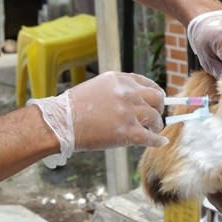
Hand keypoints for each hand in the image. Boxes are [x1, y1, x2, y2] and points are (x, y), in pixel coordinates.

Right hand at [28, 71, 167, 165]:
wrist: (61, 122)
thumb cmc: (75, 106)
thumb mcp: (99, 86)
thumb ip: (119, 89)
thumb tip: (136, 98)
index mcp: (120, 80)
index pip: (148, 84)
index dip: (155, 94)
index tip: (157, 100)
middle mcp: (127, 93)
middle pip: (156, 98)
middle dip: (159, 107)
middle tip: (156, 116)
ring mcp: (128, 112)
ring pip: (154, 118)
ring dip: (156, 125)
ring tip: (153, 130)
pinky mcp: (126, 132)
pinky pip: (149, 137)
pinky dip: (157, 140)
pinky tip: (161, 142)